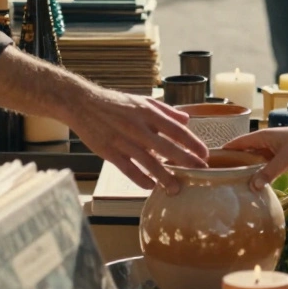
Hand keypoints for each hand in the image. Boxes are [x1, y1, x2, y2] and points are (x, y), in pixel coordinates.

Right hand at [67, 88, 208, 193]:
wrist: (83, 104)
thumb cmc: (115, 103)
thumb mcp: (142, 100)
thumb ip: (166, 110)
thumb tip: (187, 119)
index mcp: (148, 112)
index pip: (176, 130)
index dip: (192, 143)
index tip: (204, 154)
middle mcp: (138, 127)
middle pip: (167, 148)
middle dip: (186, 162)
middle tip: (200, 173)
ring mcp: (124, 141)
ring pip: (149, 163)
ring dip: (165, 177)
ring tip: (176, 188)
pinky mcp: (110, 152)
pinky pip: (129, 170)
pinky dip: (141, 179)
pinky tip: (151, 186)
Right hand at [224, 127, 287, 190]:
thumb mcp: (286, 159)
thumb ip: (268, 172)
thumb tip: (251, 186)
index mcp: (262, 137)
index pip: (237, 143)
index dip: (224, 151)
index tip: (210, 162)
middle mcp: (264, 143)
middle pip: (243, 153)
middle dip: (232, 163)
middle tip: (218, 179)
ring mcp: (273, 152)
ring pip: (254, 162)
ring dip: (246, 171)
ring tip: (232, 185)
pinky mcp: (281, 160)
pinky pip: (265, 168)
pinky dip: (259, 175)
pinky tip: (254, 187)